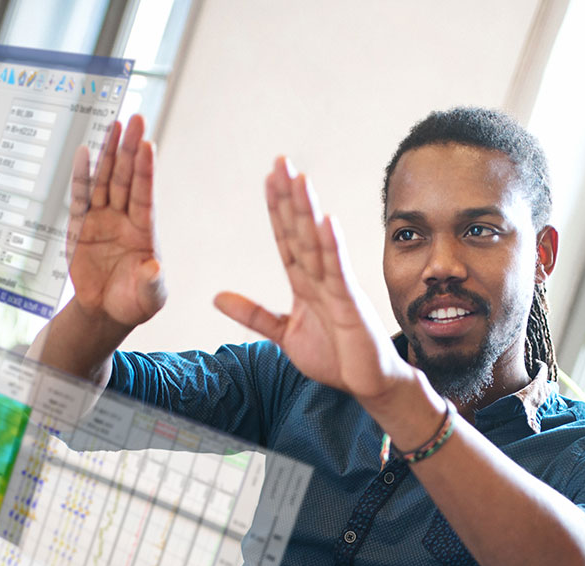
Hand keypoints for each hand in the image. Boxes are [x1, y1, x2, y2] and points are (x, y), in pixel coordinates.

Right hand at [67, 114, 165, 339]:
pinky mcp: (80, 225)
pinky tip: (85, 152)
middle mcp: (124, 219)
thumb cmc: (134, 302)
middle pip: (127, 178)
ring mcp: (102, 219)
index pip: (145, 195)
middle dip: (130, 149)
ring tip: (114, 124)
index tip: (148, 145)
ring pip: (105, 180)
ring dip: (109, 153)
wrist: (105, 312)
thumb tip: (154, 268)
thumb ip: (151, 283)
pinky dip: (81, 175)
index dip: (146, 171)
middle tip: (136, 119)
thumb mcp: (149, 299)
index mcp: (144, 231)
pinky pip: (80, 196)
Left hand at [214, 158, 411, 403]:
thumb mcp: (284, 335)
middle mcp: (321, 279)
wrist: (368, 384)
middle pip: (301, 231)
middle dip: (290, 197)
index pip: (287, 239)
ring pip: (318, 243)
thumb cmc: (336, 359)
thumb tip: (216, 297)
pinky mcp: (350, 304)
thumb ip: (253, 314)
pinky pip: (338, 271)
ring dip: (308, 211)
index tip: (268, 178)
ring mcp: (337, 289)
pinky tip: (326, 221)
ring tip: (299, 179)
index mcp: (305, 284)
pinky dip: (333, 246)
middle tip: (280, 161)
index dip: (277, 210)